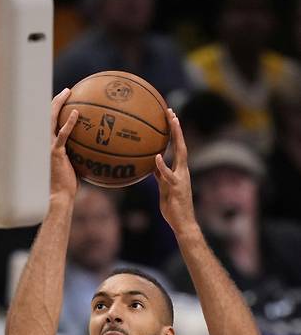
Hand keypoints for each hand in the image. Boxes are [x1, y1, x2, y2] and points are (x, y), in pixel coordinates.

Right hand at [51, 89, 78, 201]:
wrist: (59, 197)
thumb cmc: (66, 186)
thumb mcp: (71, 167)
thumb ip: (76, 154)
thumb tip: (92, 148)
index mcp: (47, 146)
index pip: (49, 124)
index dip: (55, 110)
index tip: (65, 100)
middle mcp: (44, 143)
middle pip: (47, 116)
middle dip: (56, 101)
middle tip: (67, 91)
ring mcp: (48, 147)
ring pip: (51, 120)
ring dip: (58, 104)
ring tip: (68, 93)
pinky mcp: (55, 153)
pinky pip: (63, 134)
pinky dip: (69, 122)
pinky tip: (77, 113)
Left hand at [154, 109, 198, 235]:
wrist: (182, 223)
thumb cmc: (173, 207)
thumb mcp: (164, 188)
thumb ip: (160, 176)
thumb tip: (152, 165)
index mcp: (180, 170)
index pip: (177, 147)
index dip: (174, 132)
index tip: (169, 117)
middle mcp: (183, 170)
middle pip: (181, 144)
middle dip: (176, 127)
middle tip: (170, 111)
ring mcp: (181, 177)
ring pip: (180, 153)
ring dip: (176, 136)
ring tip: (172, 121)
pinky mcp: (176, 187)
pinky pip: (168, 175)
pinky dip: (162, 165)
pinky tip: (156, 157)